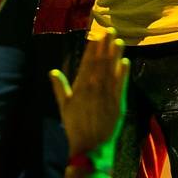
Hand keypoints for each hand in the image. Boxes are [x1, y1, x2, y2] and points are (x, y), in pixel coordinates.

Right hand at [49, 30, 128, 154]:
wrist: (90, 147)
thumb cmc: (75, 126)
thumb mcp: (64, 106)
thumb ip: (60, 87)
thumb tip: (53, 71)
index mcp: (80, 87)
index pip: (87, 63)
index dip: (92, 48)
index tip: (96, 36)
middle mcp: (94, 88)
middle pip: (101, 62)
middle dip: (105, 46)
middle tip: (110, 30)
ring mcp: (107, 95)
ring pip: (112, 70)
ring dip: (115, 55)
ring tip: (118, 41)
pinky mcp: (118, 103)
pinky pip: (121, 84)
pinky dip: (124, 73)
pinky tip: (125, 61)